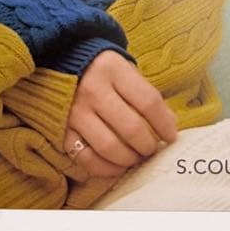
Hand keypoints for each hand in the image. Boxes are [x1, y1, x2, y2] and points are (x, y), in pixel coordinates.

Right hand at [64, 50, 177, 178]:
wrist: (58, 61)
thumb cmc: (99, 69)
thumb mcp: (123, 69)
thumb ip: (144, 94)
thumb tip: (170, 125)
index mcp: (112, 69)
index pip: (148, 102)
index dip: (165, 124)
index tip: (170, 136)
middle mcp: (92, 89)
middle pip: (131, 129)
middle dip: (148, 146)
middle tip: (152, 149)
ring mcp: (75, 112)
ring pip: (111, 147)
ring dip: (130, 159)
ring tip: (136, 157)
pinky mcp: (62, 130)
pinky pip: (87, 159)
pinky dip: (107, 169)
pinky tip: (117, 165)